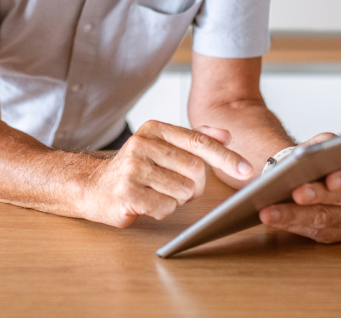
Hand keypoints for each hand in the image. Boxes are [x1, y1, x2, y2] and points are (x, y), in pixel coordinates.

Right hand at [83, 120, 253, 227]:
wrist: (93, 186)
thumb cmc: (134, 168)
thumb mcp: (161, 145)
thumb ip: (193, 139)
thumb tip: (225, 134)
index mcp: (154, 129)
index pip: (198, 141)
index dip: (225, 157)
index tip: (246, 170)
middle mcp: (142, 144)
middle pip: (195, 170)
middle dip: (194, 186)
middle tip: (177, 187)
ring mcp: (133, 168)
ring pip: (183, 191)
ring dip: (177, 199)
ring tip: (157, 193)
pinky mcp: (127, 193)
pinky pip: (165, 207)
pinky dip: (163, 210)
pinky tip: (147, 203)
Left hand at [258, 132, 340, 243]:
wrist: (311, 175)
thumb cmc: (319, 158)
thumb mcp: (323, 143)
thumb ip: (320, 145)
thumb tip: (301, 156)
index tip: (330, 180)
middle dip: (316, 196)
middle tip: (296, 193)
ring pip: (321, 219)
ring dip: (293, 214)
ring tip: (270, 211)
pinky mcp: (333, 234)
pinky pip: (310, 231)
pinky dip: (288, 224)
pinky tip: (271, 218)